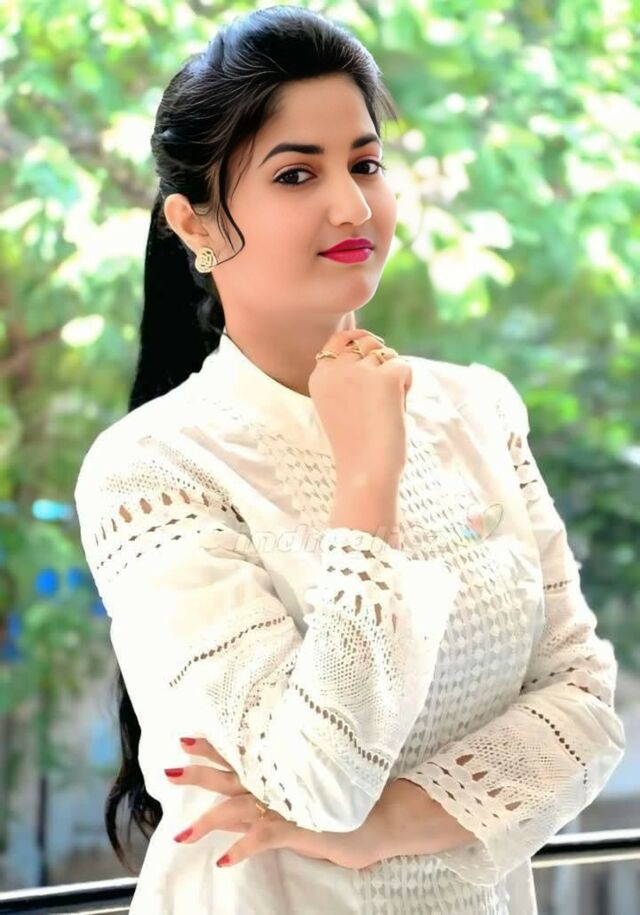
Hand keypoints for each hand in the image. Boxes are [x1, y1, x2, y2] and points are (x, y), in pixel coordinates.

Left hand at [166, 737, 385, 869]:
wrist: (377, 819)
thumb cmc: (340, 801)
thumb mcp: (305, 788)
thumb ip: (280, 781)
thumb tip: (249, 783)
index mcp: (278, 772)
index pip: (238, 756)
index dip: (211, 748)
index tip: (185, 738)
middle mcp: (278, 784)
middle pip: (230, 777)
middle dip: (198, 774)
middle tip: (169, 770)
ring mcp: (287, 805)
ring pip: (239, 809)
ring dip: (208, 821)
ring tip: (181, 833)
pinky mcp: (299, 827)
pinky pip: (264, 837)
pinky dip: (243, 847)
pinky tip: (224, 859)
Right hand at [308, 328, 411, 480]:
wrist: (364, 470)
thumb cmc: (355, 445)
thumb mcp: (338, 405)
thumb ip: (346, 378)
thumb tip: (373, 348)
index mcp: (319, 376)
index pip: (339, 339)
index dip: (358, 339)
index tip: (372, 349)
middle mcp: (335, 368)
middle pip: (367, 342)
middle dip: (381, 360)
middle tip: (383, 395)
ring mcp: (360, 370)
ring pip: (388, 355)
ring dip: (394, 377)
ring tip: (386, 409)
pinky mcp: (385, 376)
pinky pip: (405, 367)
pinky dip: (407, 387)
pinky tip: (397, 410)